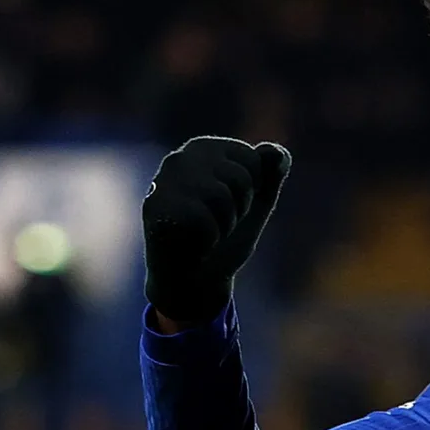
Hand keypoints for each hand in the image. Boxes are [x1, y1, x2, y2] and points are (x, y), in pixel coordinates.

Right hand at [142, 136, 291, 322]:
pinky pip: (204, 221)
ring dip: (224, 225)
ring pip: (221, 198)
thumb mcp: (257, 203)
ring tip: (206, 232)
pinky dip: (208, 239)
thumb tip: (275, 150)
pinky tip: (193, 243)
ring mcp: (164, 182)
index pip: (253, 158)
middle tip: (217, 221)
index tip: (233, 203)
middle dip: (239, 208)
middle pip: (240, 178)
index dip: (253, 190)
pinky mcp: (155, 209)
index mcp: (204, 149)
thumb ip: (271, 174)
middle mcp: (180, 158)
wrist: (195, 280)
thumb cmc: (225, 236)